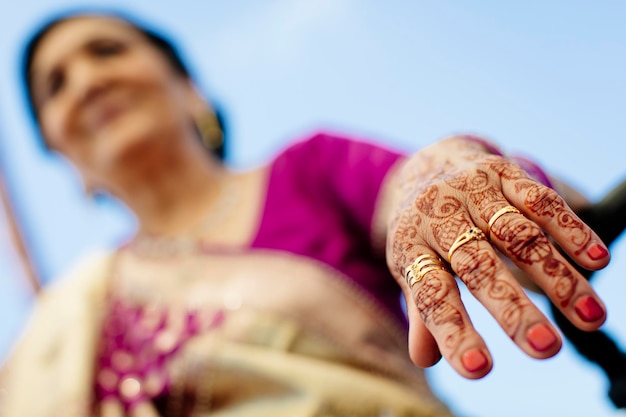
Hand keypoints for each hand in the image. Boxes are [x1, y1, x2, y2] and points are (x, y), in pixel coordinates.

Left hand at [386, 136, 609, 378]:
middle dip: (513, 309)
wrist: (425, 167)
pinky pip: (539, 199)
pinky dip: (571, 229)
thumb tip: (425, 359)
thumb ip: (421, 310)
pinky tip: (597, 260)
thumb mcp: (411, 267)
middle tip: (545, 349)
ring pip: (518, 235)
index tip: (478, 369)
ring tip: (591, 318)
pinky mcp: (501, 172)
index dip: (453, 331)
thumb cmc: (423, 233)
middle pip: (477, 266)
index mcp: (410, 246)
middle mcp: (438, 216)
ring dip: (557, 277)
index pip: (431, 294)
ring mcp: (471, 190)